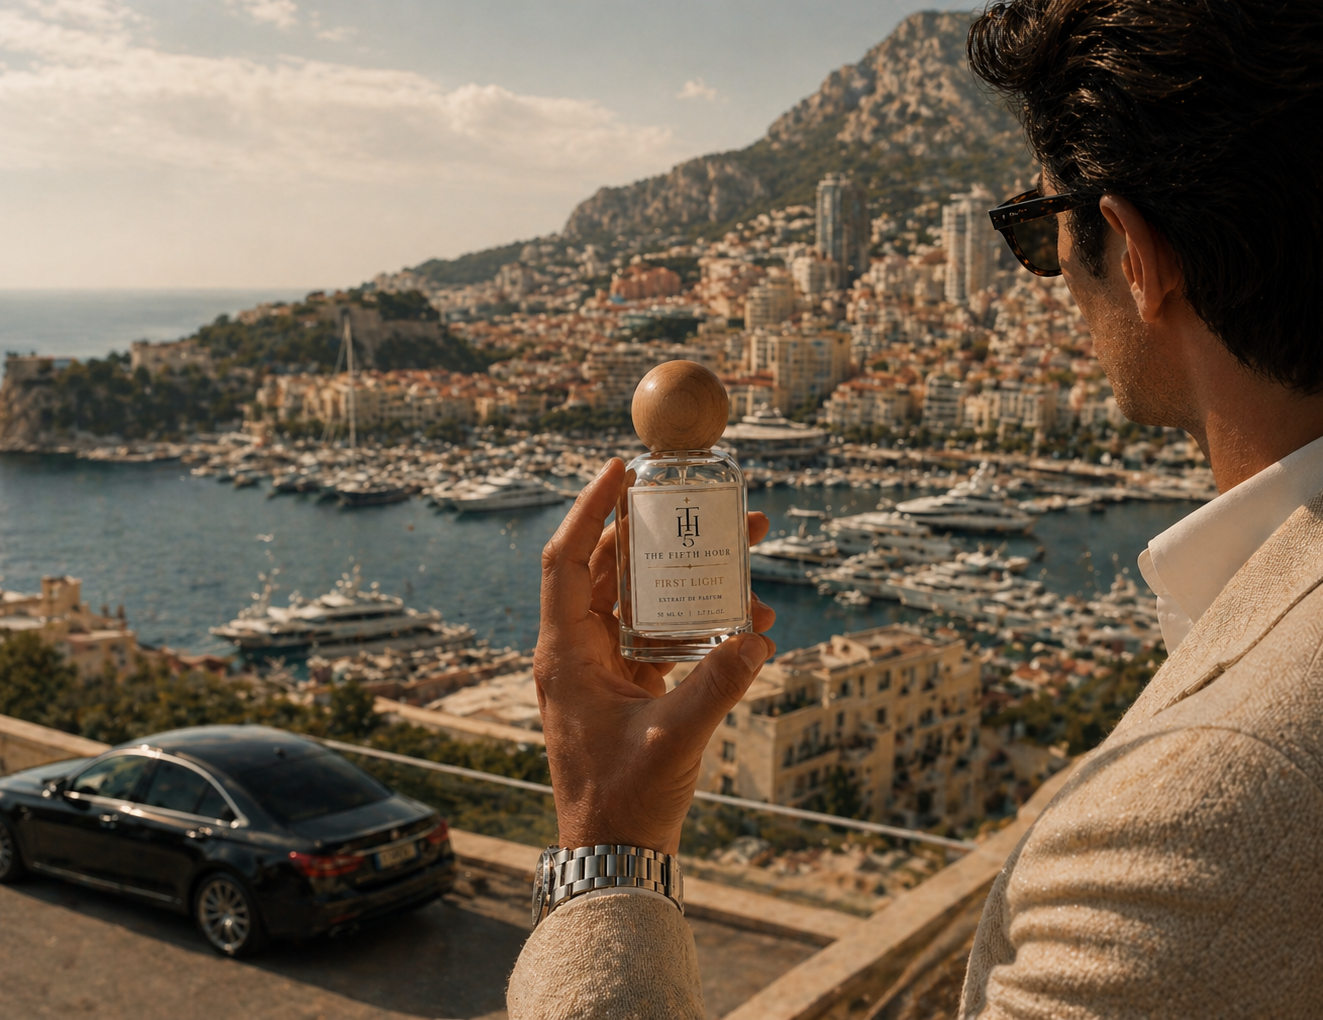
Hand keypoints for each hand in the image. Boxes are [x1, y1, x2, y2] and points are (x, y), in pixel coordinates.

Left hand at [536, 458, 775, 855]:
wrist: (615, 853)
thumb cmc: (624, 800)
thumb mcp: (673, 738)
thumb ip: (716, 684)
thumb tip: (756, 636)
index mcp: (566, 654)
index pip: (566, 560)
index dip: (589, 509)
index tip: (619, 469)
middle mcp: (578, 652)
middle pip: (611, 570)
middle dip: (658, 535)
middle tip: (704, 506)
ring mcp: (602, 669)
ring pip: (640, 600)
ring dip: (683, 575)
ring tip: (740, 550)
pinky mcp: (628, 687)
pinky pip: (659, 635)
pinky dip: (695, 621)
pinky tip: (743, 620)